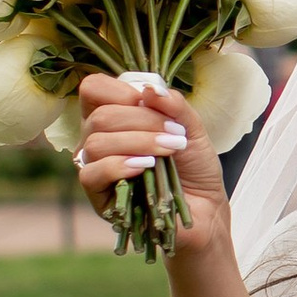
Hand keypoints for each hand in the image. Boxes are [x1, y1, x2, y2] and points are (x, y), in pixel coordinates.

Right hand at [75, 69, 230, 256]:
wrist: (204, 208)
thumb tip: (149, 89)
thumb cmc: (193, 166)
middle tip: (174, 135)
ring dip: (138, 142)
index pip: (94, 90)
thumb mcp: (191, 128)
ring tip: (168, 152)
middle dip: (142, 121)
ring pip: (95, 143)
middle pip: (99, 116)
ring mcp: (95, 167)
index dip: (120, 91)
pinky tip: (145, 167)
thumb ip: (174, 106)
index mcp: (115, 117)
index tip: (150, 102)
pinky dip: (120, 165)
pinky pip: (91, 174)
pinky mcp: (98, 196)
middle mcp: (98, 138)